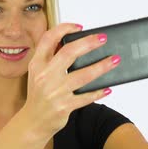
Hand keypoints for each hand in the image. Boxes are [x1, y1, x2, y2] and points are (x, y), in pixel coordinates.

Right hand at [22, 23, 119, 138]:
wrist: (33, 121)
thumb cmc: (39, 95)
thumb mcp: (38, 73)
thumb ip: (51, 57)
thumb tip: (74, 42)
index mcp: (37, 64)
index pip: (48, 39)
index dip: (64, 29)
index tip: (79, 27)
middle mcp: (44, 76)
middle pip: (69, 53)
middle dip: (89, 43)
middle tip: (103, 39)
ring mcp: (55, 92)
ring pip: (83, 75)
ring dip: (101, 66)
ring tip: (114, 60)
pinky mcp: (64, 106)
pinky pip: (86, 97)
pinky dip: (99, 91)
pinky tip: (108, 87)